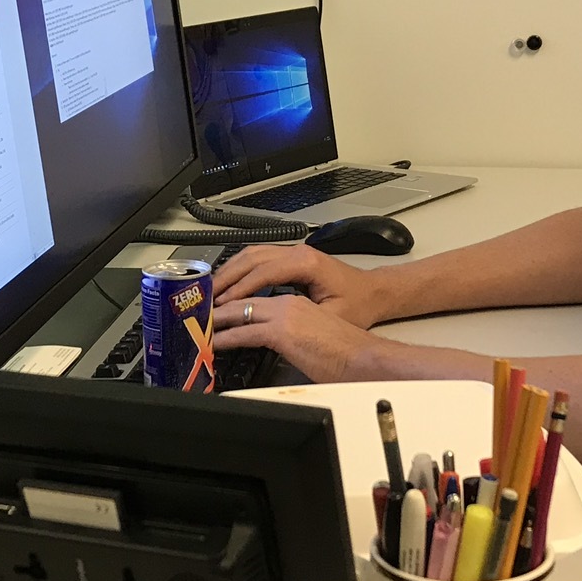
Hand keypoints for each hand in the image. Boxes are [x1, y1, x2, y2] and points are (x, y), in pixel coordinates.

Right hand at [213, 243, 386, 328]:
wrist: (374, 292)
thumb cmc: (358, 304)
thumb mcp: (331, 316)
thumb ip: (300, 318)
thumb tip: (270, 328)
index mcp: (307, 263)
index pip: (263, 271)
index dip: (240, 288)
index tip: (222, 303)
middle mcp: (298, 252)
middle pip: (251, 258)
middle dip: (227, 278)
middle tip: (207, 298)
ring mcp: (294, 252)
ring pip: (252, 254)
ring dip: (230, 271)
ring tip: (212, 292)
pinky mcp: (292, 257)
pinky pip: (259, 257)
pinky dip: (240, 269)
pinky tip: (229, 283)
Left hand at [213, 289, 381, 382]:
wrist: (366, 358)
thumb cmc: (347, 353)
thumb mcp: (313, 335)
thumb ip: (293, 334)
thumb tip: (280, 347)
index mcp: (295, 302)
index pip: (255, 296)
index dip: (232, 303)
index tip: (216, 311)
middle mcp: (287, 303)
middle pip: (242, 299)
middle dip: (217, 307)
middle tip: (198, 316)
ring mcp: (284, 315)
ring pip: (239, 311)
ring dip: (217, 320)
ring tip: (200, 329)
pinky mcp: (282, 332)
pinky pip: (244, 333)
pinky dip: (225, 338)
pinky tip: (214, 345)